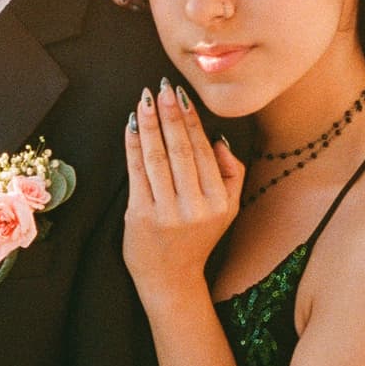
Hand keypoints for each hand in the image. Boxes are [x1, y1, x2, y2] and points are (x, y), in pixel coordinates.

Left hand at [123, 79, 246, 304]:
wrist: (171, 279)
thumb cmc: (198, 237)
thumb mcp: (229, 209)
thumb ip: (233, 173)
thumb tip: (218, 138)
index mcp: (219, 201)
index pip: (203, 151)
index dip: (191, 120)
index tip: (181, 94)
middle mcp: (195, 207)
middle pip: (180, 150)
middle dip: (169, 114)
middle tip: (161, 87)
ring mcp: (166, 212)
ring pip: (156, 157)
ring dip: (150, 123)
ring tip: (145, 100)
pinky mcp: (140, 216)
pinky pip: (136, 171)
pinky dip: (133, 145)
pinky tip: (132, 125)